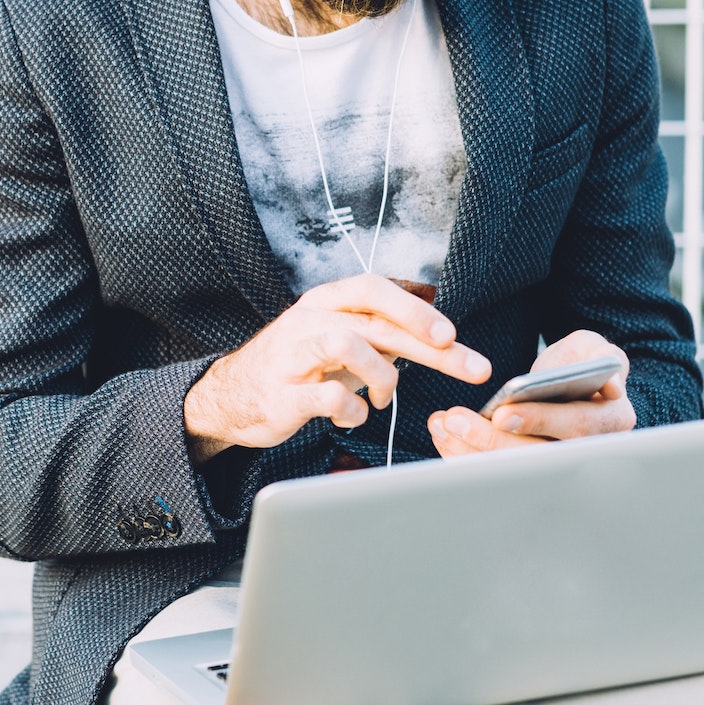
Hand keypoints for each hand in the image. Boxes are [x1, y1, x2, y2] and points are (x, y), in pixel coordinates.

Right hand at [185, 274, 491, 462]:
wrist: (233, 396)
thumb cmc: (296, 366)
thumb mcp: (336, 339)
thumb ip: (379, 333)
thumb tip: (436, 336)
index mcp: (325, 302)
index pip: (373, 288)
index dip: (413, 309)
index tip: (449, 334)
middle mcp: (308, 321)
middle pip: (376, 322)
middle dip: (431, 348)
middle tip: (470, 367)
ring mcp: (293, 356)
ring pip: (347, 345)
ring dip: (382, 376)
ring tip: (383, 398)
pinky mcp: (284, 394)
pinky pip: (329, 397)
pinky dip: (352, 411)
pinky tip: (352, 416)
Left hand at [427, 328, 633, 458]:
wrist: (570, 388)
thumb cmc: (581, 365)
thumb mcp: (592, 349)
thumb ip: (597, 355)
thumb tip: (600, 377)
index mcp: (612, 421)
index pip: (576, 426)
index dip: (539, 420)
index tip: (502, 413)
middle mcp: (589, 453)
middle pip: (538, 457)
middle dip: (492, 442)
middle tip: (455, 421)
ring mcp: (558, 468)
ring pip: (513, 470)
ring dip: (471, 451)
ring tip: (441, 423)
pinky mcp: (529, 472)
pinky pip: (496, 472)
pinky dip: (466, 456)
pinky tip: (443, 434)